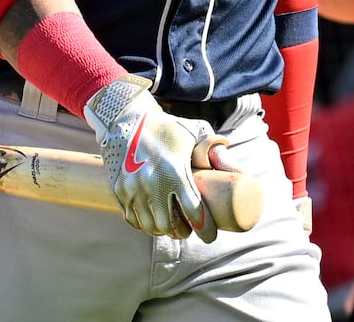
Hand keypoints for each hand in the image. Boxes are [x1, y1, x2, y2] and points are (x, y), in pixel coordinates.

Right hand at [84, 75, 219, 242]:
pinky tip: (153, 221)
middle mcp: (153, 182)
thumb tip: (233, 162)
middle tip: (188, 230)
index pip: (195, 212)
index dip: (205, 230)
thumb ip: (212, 147)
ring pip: (151, 226)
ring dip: (164, 231)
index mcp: (175, 170)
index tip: (210, 235)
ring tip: (171, 227)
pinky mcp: (120, 189)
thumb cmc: (167, 128)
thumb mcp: (192, 132)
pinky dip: (145, 225)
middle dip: (183, 232)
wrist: (128, 119)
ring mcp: (134, 187)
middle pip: (171, 225)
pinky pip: (133, 219)